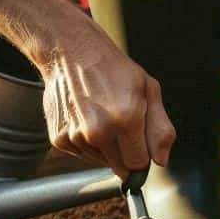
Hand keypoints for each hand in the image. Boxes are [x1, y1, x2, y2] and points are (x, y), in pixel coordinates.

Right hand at [36, 20, 175, 178]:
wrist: (71, 51)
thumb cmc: (113, 69)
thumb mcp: (149, 89)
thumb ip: (160, 129)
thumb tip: (160, 160)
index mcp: (126, 120)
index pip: (139, 165)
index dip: (142, 157)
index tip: (140, 144)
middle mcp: (98, 132)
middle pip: (119, 167)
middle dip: (125, 153)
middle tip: (121, 124)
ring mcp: (76, 137)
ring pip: (100, 160)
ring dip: (105, 146)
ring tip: (101, 114)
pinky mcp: (59, 140)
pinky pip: (81, 153)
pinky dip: (86, 141)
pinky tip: (86, 116)